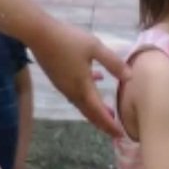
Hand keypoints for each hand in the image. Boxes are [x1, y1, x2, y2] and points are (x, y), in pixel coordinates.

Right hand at [29, 20, 126, 138]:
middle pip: (91, 114)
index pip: (100, 113)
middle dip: (103, 124)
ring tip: (108, 112)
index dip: (111, 125)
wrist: (38, 33)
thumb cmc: (67, 40)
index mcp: (84, 89)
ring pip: (83, 106)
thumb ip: (112, 63)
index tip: (120, 135)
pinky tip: (94, 79)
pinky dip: (87, 95)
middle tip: (114, 132)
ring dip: (96, 111)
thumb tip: (130, 77)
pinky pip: (76, 94)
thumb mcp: (94, 47)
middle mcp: (74, 93)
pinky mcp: (59, 80)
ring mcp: (65, 88)